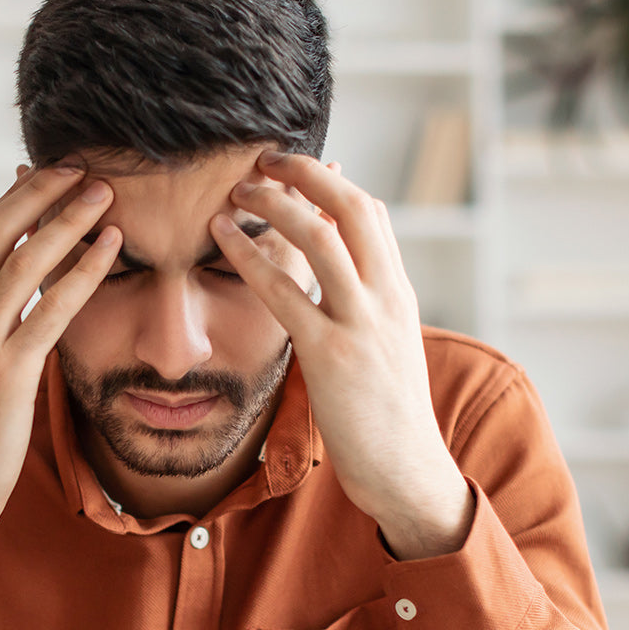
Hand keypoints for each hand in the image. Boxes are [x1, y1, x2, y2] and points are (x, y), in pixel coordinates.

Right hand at [0, 166, 119, 607]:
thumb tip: (16, 310)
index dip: (17, 199)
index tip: (52, 176)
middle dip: (40, 191)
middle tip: (82, 167)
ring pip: (23, 262)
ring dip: (67, 221)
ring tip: (105, 194)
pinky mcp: (6, 376)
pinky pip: (50, 310)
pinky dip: (83, 272)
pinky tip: (111, 249)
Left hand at [210, 151, 472, 559]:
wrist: (406, 471)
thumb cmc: (389, 418)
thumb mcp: (389, 351)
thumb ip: (368, 311)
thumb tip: (338, 285)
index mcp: (399, 295)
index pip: (371, 215)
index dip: (330, 183)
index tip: (292, 171)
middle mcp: (387, 298)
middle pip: (351, 206)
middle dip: (305, 172)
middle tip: (262, 158)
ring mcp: (362, 324)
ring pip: (320, 236)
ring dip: (275, 203)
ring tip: (238, 189)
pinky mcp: (331, 355)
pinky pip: (285, 292)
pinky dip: (250, 256)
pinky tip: (222, 237)